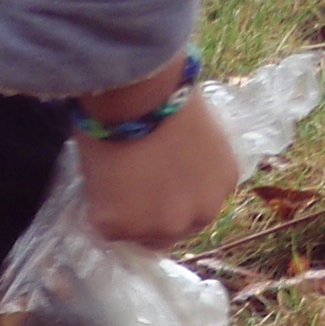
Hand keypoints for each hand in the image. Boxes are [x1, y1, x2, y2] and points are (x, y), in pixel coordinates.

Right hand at [76, 82, 239, 250]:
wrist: (138, 92)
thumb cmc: (167, 93)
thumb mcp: (202, 132)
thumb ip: (195, 162)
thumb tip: (170, 170)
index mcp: (224, 183)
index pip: (198, 207)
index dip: (172, 195)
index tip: (154, 180)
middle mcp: (200, 214)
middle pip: (171, 230)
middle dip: (151, 213)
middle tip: (129, 185)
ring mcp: (162, 226)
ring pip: (138, 233)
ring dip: (125, 214)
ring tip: (112, 180)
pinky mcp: (123, 228)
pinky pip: (107, 226)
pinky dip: (100, 207)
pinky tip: (100, 178)